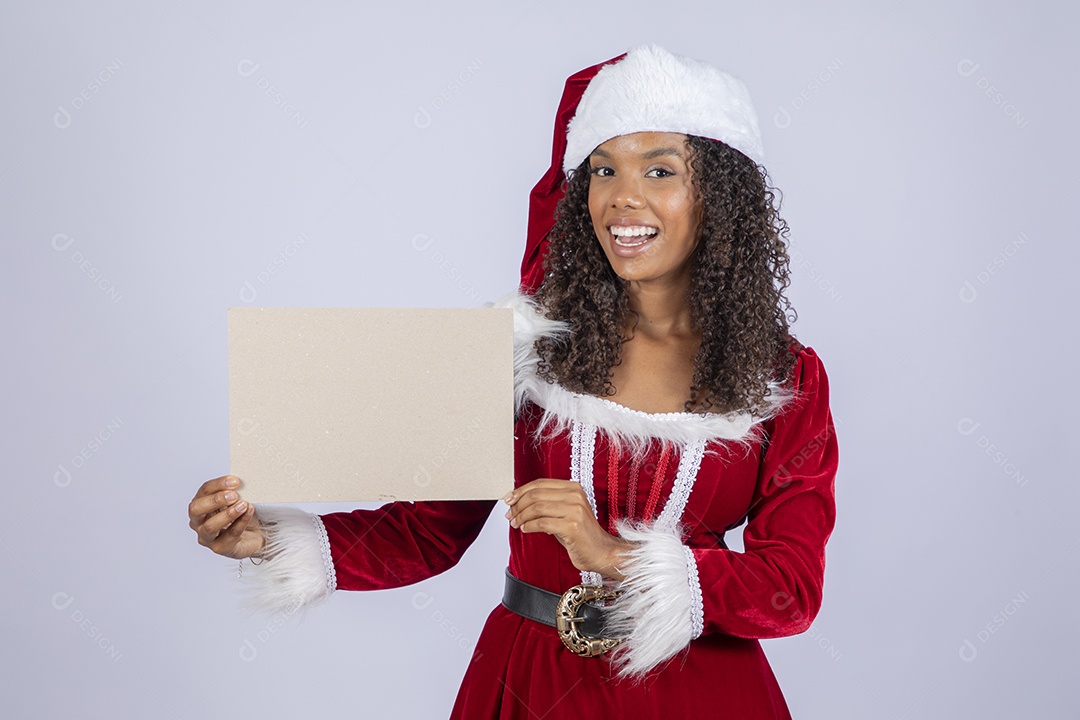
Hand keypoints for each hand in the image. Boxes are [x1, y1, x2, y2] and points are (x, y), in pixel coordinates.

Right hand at [189, 475, 266, 559]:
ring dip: (228, 514)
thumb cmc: (242, 516)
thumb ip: (234, 492)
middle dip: (215, 500)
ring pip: (210, 526)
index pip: (204, 491)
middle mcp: (199, 521)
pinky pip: (229, 535)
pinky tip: (249, 513)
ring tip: (243, 505)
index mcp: (201, 504)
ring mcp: (207, 537)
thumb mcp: (237, 501)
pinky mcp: (220, 548)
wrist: (257, 535)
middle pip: (196, 509)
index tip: (235, 481)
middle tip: (234, 495)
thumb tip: (238, 482)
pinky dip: (241, 522)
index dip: (218, 484)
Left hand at [504, 478, 635, 580]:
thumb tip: (518, 503)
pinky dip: (530, 526)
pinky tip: (525, 529)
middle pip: (536, 494)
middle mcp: (575, 495)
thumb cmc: (580, 535)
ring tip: (516, 523)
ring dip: (522, 516)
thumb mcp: (563, 513)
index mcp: (572, 488)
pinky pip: (543, 523)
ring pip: (538, 507)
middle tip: (510, 514)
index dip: (521, 491)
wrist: (602, 552)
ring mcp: (575, 510)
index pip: (540, 483)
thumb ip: (546, 504)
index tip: (509, 500)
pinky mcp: (572, 526)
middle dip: (518, 505)